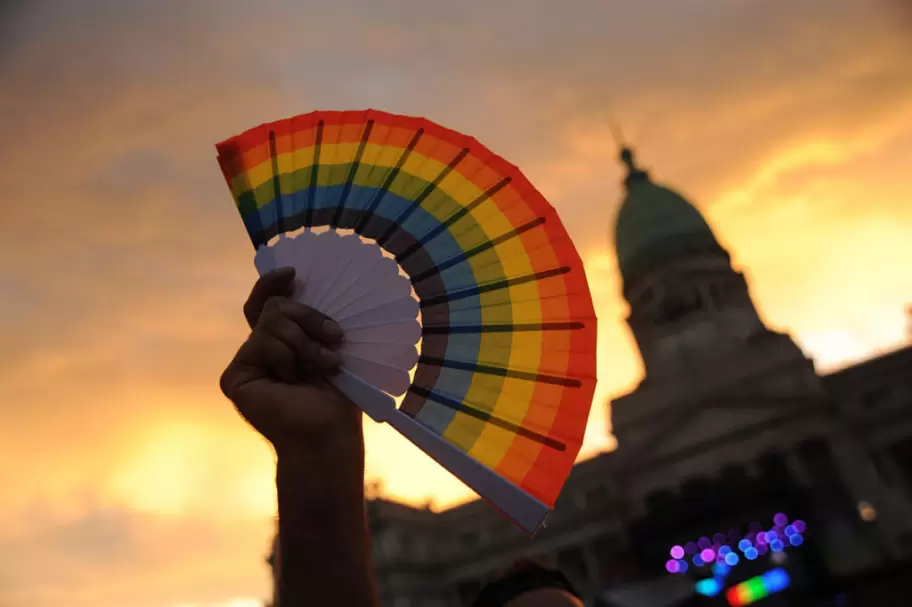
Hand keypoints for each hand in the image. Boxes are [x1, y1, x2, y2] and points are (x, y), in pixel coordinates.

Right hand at [220, 267, 361, 455]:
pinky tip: (290, 381)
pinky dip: (284, 358)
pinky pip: (260, 342)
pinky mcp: (235, 376)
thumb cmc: (340, 394)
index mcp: (285, 341)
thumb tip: (298, 280)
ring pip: (271, 321)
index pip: (268, 302)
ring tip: (324, 367)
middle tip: (335, 338)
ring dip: (305, 343)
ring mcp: (247, 362)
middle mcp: (262, 348)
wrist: (330, 430)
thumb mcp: (331, 345)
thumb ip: (311, 317)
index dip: (273, 283)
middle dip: (309, 317)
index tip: (292, 273)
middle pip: (275, 306)